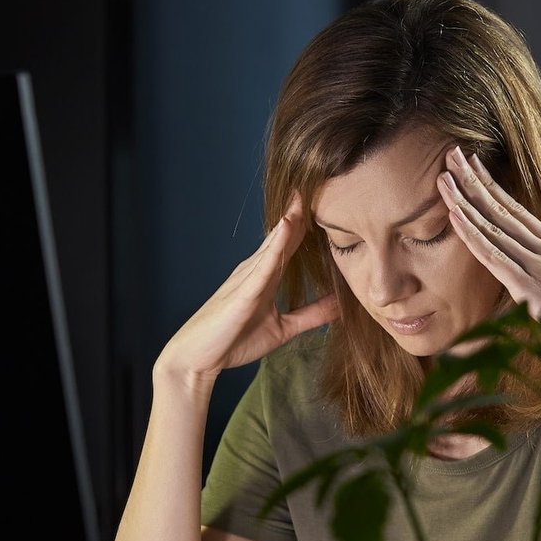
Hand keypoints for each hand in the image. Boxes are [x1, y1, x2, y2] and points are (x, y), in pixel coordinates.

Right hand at [156, 197, 339, 385]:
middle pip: (283, 235)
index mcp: (265, 277)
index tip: (327, 200)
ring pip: (273, 243)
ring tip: (305, 195)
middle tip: (318, 182)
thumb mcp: (283, 328)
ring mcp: (247, 278)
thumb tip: (342, 305)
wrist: (198, 358)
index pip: (290, 244)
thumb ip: (312, 315)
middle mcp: (255, 270)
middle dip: (300, 211)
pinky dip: (275, 245)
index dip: (307, 223)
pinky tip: (287, 226)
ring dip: (290, 219)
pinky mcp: (242, 292)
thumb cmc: (234, 341)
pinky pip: (262, 265)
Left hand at [439, 146, 540, 352]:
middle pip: (500, 208)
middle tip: (452, 154)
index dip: (492, 185)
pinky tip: (454, 215)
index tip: (474, 164)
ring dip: (465, 200)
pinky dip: (471, 234)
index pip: (515, 209)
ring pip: (491, 226)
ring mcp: (537, 263)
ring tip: (444, 177)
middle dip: (474, 180)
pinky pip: (492, 255)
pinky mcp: (528, 285)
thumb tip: (536, 281)